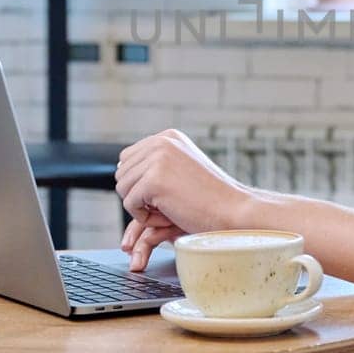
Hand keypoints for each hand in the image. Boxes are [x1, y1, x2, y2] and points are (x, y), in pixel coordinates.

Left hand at [115, 129, 254, 270]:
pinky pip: (129, 203)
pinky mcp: (154, 179)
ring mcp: (157, 159)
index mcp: (167, 136)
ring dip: (141, 206)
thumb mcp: (182, 168)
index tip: (166, 193)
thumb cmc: (211, 197)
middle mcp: (161, 141)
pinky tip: (168, 214)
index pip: (128, 158)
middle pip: (122, 172)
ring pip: (122, 188)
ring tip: (169, 208)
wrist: (233, 210)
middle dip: (138, 194)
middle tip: (168, 204)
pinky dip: (144, 217)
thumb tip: (120, 166)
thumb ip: (156, 162)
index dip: (140, 182)